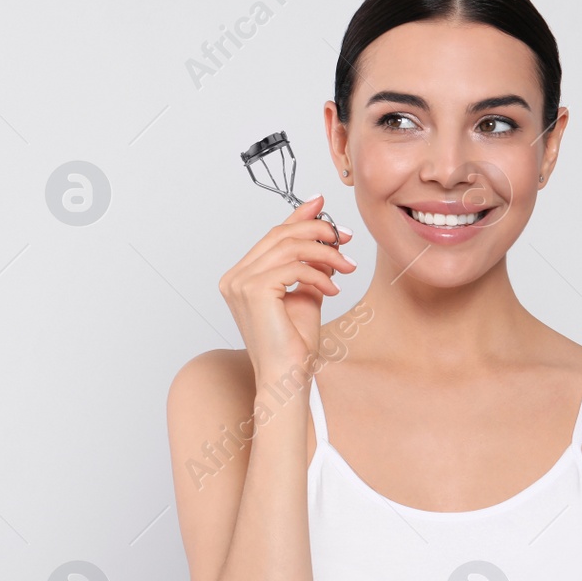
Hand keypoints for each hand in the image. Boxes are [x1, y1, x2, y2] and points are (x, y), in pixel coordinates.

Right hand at [218, 195, 355, 380]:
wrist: (287, 377)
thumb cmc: (294, 345)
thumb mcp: (306, 293)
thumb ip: (309, 265)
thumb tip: (325, 235)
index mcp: (240, 276)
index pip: (272, 236)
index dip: (298, 216)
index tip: (322, 203)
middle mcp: (234, 277)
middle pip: (280, 235)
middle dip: (317, 230)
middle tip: (346, 237)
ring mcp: (239, 283)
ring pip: (289, 247)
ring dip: (325, 252)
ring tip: (347, 266)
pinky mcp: (253, 290)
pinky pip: (294, 267)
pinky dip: (319, 274)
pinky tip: (333, 288)